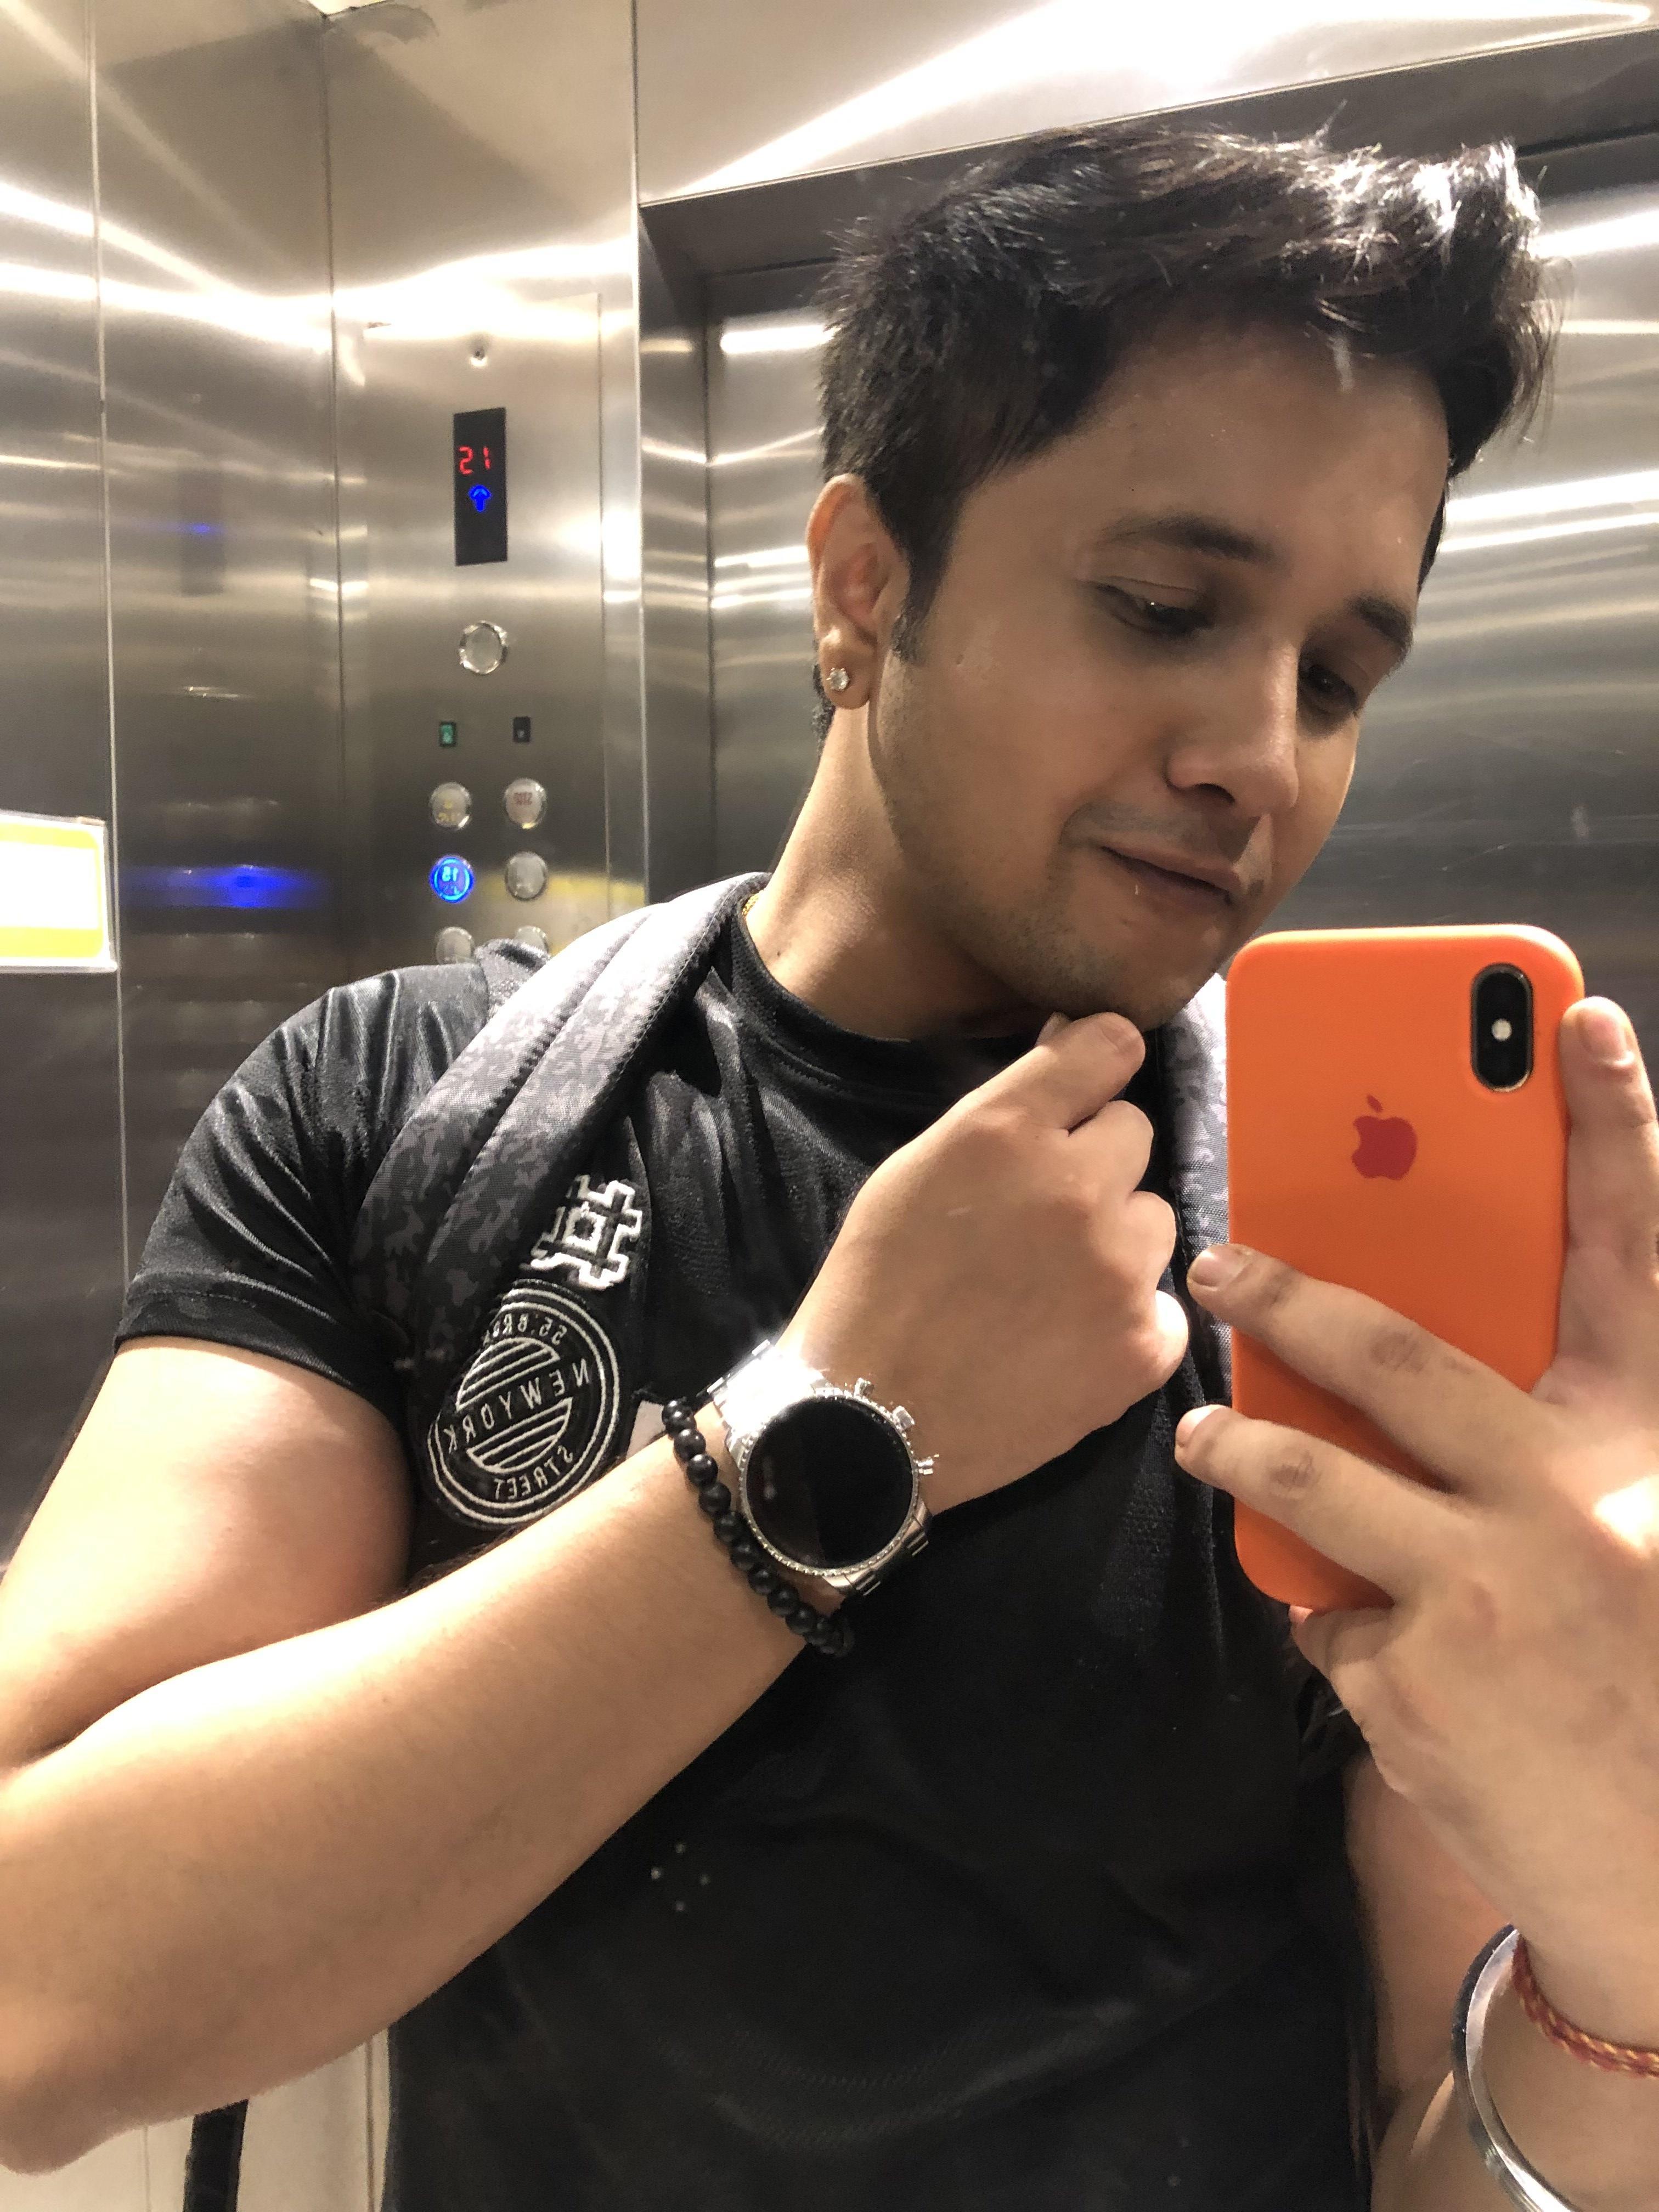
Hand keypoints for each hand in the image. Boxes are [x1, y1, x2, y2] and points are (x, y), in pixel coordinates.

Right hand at [782, 1012, 1188, 1511]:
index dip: (1097, 1066)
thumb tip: (1068, 1063)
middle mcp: (1075, 1186)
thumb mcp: (916, 1170)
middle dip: (1095, 1162)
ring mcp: (1119, 1268)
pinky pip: (1165, 1302)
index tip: (1084, 1094)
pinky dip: (1128, 1319)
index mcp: (1007, 1130)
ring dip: (1117, 1239)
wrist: (868, 1420)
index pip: (1111, 1044)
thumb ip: (999, 1117)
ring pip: (1155, 1217)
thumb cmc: (877, 1286)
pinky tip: (1072, 1340)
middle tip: (1043, 1213)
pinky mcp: (1144, 1344)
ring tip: (1053, 1285)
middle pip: (1135, 1132)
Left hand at [1173, 998, 1658, 2041]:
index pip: (1639, 1256)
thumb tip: (1432, 1370)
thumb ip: (1562, 1440)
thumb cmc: (1650, 1674)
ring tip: (1200, 1436)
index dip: (1619, 1130)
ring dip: (1242, 1447)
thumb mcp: (1641, 1530)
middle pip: (1405, 1353)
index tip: (1581, 1020)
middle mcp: (1574, 1498)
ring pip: (1315, 1479)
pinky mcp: (1416, 1683)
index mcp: (1646, 1445)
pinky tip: (1385, 1665)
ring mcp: (1488, 1591)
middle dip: (1293, 1294)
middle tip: (1220, 1261)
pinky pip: (1333, 1620)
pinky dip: (1343, 1627)